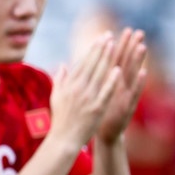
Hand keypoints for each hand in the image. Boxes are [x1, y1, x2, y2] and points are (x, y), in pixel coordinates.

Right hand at [48, 32, 121, 148]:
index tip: (100, 39)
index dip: (92, 50)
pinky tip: (118, 69)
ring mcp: (87, 98)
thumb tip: (63, 65)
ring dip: (107, 58)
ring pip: (99, 74)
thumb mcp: (56, 96)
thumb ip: (60, 79)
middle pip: (92, 64)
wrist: (63, 139)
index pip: (83, 63)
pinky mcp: (96, 108)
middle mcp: (78, 89)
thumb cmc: (61, 118)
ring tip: (114, 46)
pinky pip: (105, 91)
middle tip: (109, 35)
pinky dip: (111, 81)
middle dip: (101, 49)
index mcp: (69, 85)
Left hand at [96, 27, 146, 142]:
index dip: (116, 45)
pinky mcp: (129, 105)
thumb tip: (88, 62)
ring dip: (138, 61)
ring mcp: (126, 94)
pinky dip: (139, 83)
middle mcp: (121, 85)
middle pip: (125, 62)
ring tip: (142, 46)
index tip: (119, 30)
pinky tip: (144, 72)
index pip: (113, 59)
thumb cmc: (99, 112)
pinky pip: (135, 93)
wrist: (106, 133)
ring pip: (133, 75)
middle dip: (130, 47)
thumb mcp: (96, 92)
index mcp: (110, 81)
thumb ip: (93, 77)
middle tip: (137, 31)